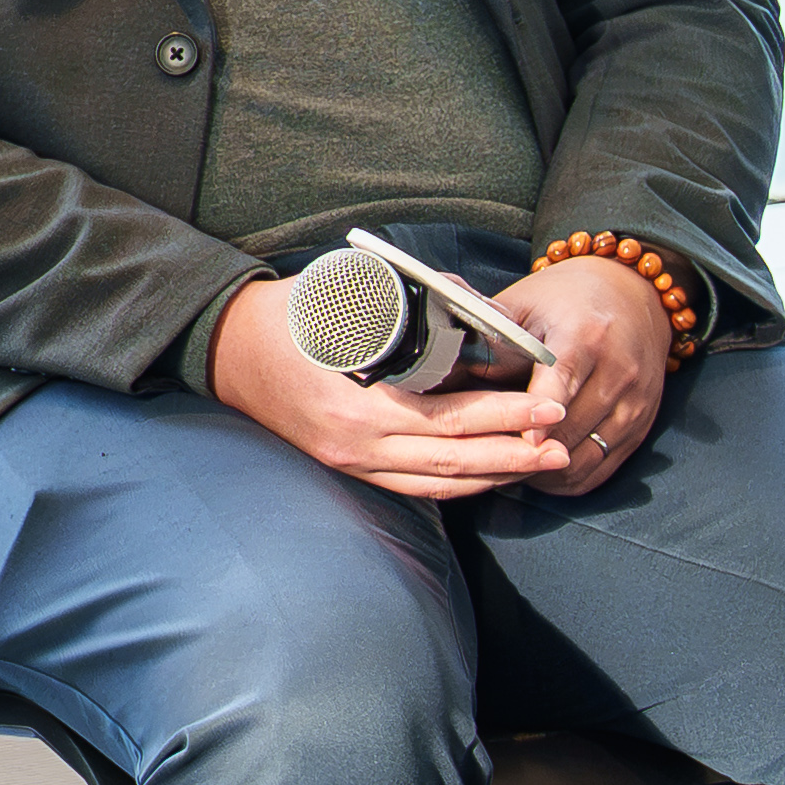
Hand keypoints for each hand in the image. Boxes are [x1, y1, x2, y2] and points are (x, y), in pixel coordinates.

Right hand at [212, 274, 575, 503]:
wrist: (223, 347)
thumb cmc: (286, 315)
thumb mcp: (342, 297)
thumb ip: (407, 302)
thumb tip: (474, 304)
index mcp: (357, 404)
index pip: (448, 421)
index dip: (503, 418)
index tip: (547, 406)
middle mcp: (355, 443)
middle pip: (452, 462)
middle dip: (514, 454)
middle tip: (561, 445)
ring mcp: (349, 460)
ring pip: (438, 484)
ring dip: (494, 476)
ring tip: (540, 465)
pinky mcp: (346, 465)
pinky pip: (413, 487)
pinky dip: (458, 484)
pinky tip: (490, 474)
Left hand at [481, 254, 675, 497]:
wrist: (631, 295)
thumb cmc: (563, 300)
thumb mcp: (523, 305)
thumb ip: (490, 338)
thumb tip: (439, 369)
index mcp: (584, 335)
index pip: (560, 382)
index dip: (535, 415)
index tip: (514, 436)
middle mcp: (619, 370)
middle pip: (570, 428)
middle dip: (526, 448)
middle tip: (483, 457)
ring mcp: (636, 401)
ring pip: (585, 456)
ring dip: (544, 469)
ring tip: (506, 465)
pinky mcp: (643, 423)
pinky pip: (602, 468)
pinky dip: (568, 476)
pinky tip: (537, 470)